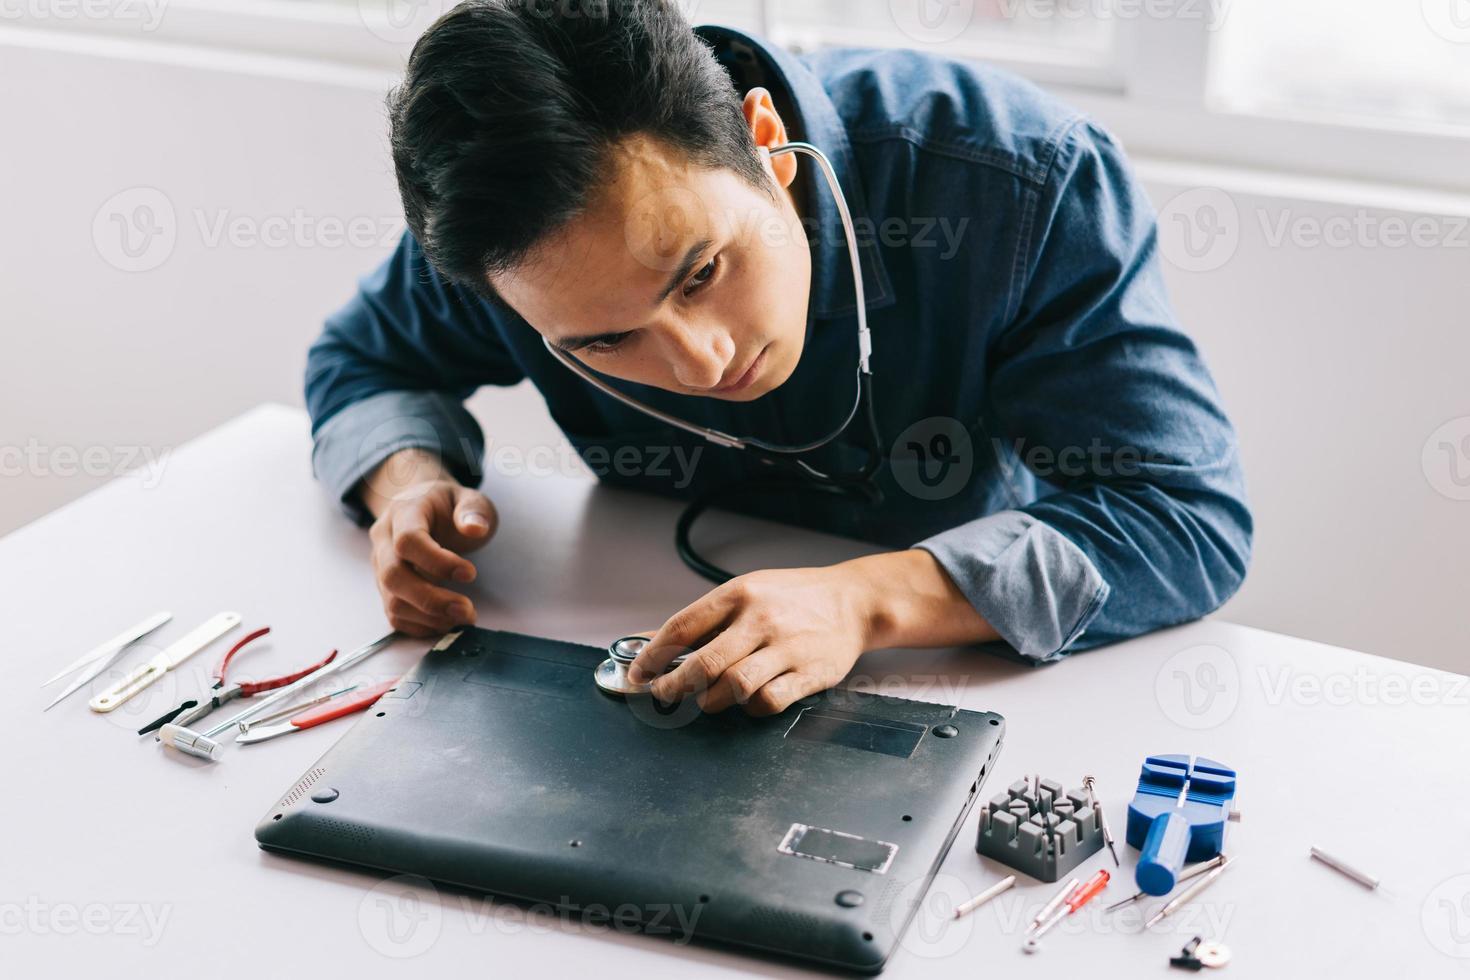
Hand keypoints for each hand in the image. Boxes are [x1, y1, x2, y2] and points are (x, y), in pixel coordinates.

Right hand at [364, 452, 496, 636]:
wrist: (419, 504)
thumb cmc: (446, 505)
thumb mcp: (467, 497)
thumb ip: (473, 510)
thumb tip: (476, 528)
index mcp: (403, 512)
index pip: (408, 541)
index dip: (437, 562)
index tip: (470, 574)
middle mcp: (384, 540)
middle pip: (393, 577)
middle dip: (431, 600)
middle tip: (467, 610)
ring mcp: (382, 566)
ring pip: (392, 601)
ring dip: (429, 617)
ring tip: (463, 618)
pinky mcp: (386, 587)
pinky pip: (395, 615)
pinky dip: (421, 626)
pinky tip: (447, 622)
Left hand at [628, 565, 877, 715]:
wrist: (853, 601)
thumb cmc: (793, 598)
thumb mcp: (747, 591)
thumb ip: (705, 619)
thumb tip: (651, 642)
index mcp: (738, 594)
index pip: (682, 627)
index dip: (653, 655)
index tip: (639, 674)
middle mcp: (760, 619)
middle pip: (703, 663)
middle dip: (674, 686)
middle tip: (665, 694)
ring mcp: (786, 647)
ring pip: (733, 687)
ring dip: (710, 701)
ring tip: (706, 699)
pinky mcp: (808, 673)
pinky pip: (767, 702)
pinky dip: (749, 708)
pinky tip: (747, 701)